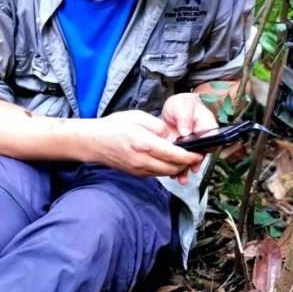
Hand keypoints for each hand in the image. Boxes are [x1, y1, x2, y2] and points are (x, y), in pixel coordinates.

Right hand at [84, 110, 202, 181]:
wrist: (94, 142)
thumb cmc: (114, 126)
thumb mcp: (137, 117)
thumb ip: (157, 126)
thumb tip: (170, 136)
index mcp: (144, 144)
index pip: (173, 155)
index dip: (189, 157)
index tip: (198, 154)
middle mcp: (143, 160)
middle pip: (173, 168)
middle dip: (186, 163)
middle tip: (194, 155)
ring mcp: (139, 170)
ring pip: (166, 173)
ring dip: (177, 167)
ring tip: (183, 157)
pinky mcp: (136, 174)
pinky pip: (157, 174)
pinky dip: (166, 169)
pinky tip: (167, 160)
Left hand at [161, 93, 218, 183]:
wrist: (174, 108)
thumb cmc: (182, 104)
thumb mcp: (182, 106)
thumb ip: (185, 117)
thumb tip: (186, 132)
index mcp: (206, 126)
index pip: (212, 138)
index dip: (207, 147)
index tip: (199, 154)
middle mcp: (201, 139)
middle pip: (201, 152)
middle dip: (195, 163)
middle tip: (191, 169)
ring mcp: (191, 146)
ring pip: (191, 159)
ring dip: (186, 169)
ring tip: (181, 179)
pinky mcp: (181, 151)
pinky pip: (181, 160)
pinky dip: (177, 168)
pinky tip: (172, 175)